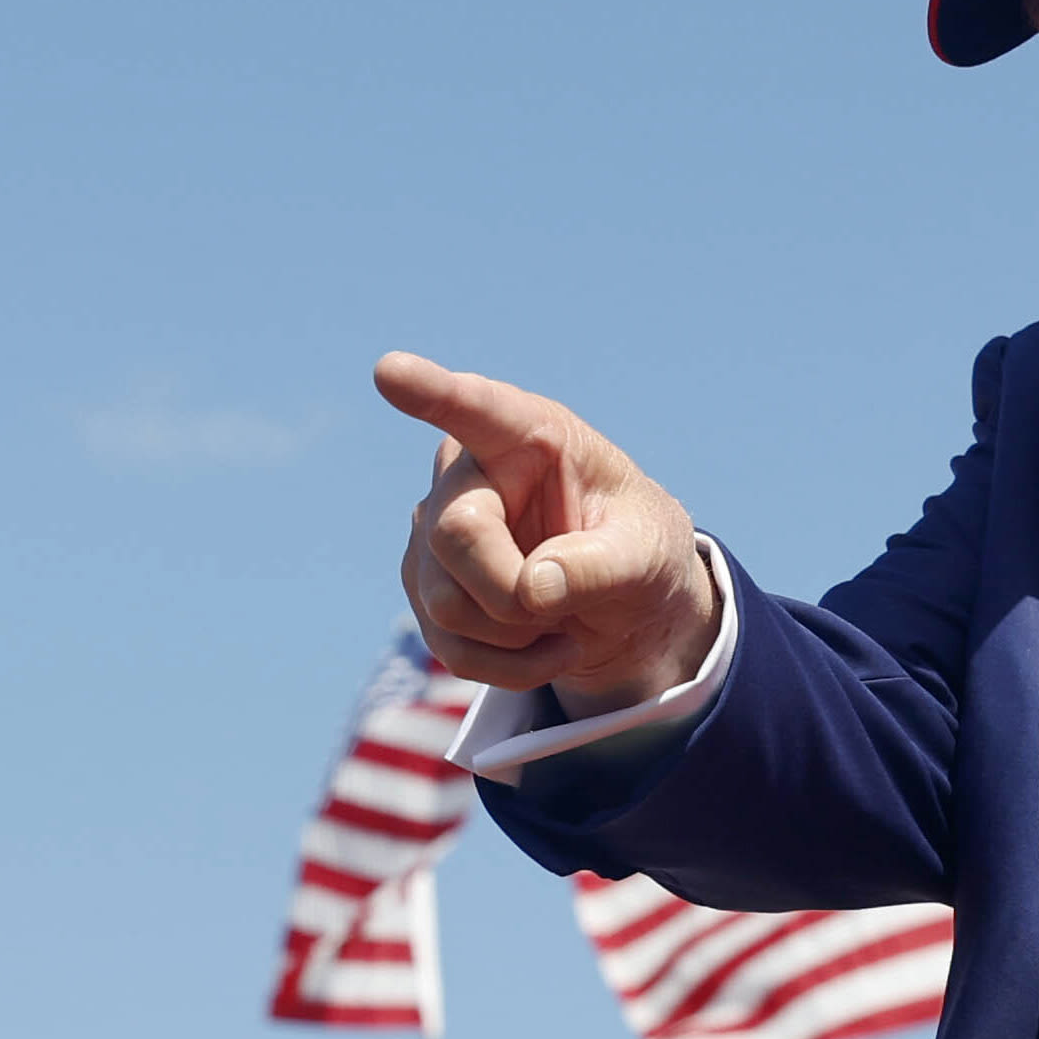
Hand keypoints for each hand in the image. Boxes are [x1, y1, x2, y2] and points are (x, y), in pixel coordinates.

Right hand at [377, 355, 715, 709]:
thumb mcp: (648, 554)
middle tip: (567, 608)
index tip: (390, 372)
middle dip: (514, 594)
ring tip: (563, 619)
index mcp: (528, 435)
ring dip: (518, 636)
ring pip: (446, 602)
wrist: (623, 605)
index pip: (475, 408)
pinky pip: (450, 648)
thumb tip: (532, 591)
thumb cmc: (638, 551)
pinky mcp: (425, 589)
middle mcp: (467, 474)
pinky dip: (508, 667)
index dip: (431, 392)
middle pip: (456, 536)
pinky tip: (543, 646)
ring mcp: (434, 534)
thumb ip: (601, 566)